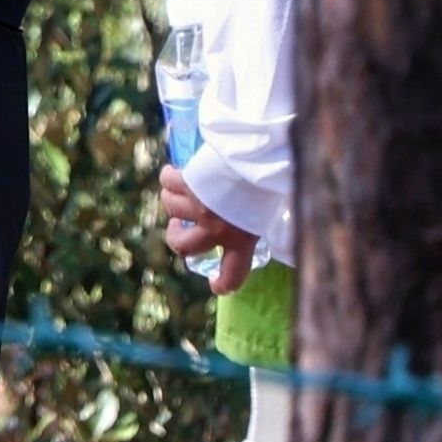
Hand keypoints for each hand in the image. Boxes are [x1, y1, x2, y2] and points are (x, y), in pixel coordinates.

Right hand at [158, 166, 259, 295]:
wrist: (257, 158)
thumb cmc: (271, 183)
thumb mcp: (270, 211)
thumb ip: (258, 223)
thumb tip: (273, 230)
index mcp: (241, 240)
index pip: (232, 276)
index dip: (222, 284)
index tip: (216, 284)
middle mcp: (215, 229)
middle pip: (183, 246)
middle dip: (175, 237)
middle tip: (177, 226)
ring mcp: (197, 208)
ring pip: (171, 207)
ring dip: (173, 199)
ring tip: (181, 189)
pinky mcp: (186, 184)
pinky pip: (168, 182)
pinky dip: (169, 177)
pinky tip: (174, 171)